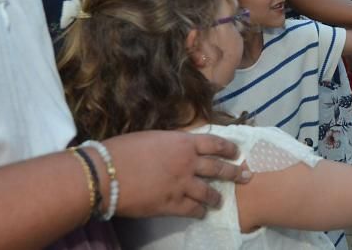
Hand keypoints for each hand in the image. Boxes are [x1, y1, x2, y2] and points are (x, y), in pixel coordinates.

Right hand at [107, 130, 250, 218]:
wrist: (105, 173)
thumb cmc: (123, 150)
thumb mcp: (153, 137)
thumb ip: (171, 143)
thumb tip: (179, 146)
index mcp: (183, 142)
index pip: (215, 143)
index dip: (229, 148)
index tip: (237, 152)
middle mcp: (188, 162)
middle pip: (219, 168)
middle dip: (235, 173)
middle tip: (246, 177)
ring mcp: (182, 184)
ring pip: (209, 192)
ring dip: (217, 197)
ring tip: (221, 200)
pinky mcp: (171, 204)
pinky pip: (193, 210)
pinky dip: (199, 212)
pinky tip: (202, 213)